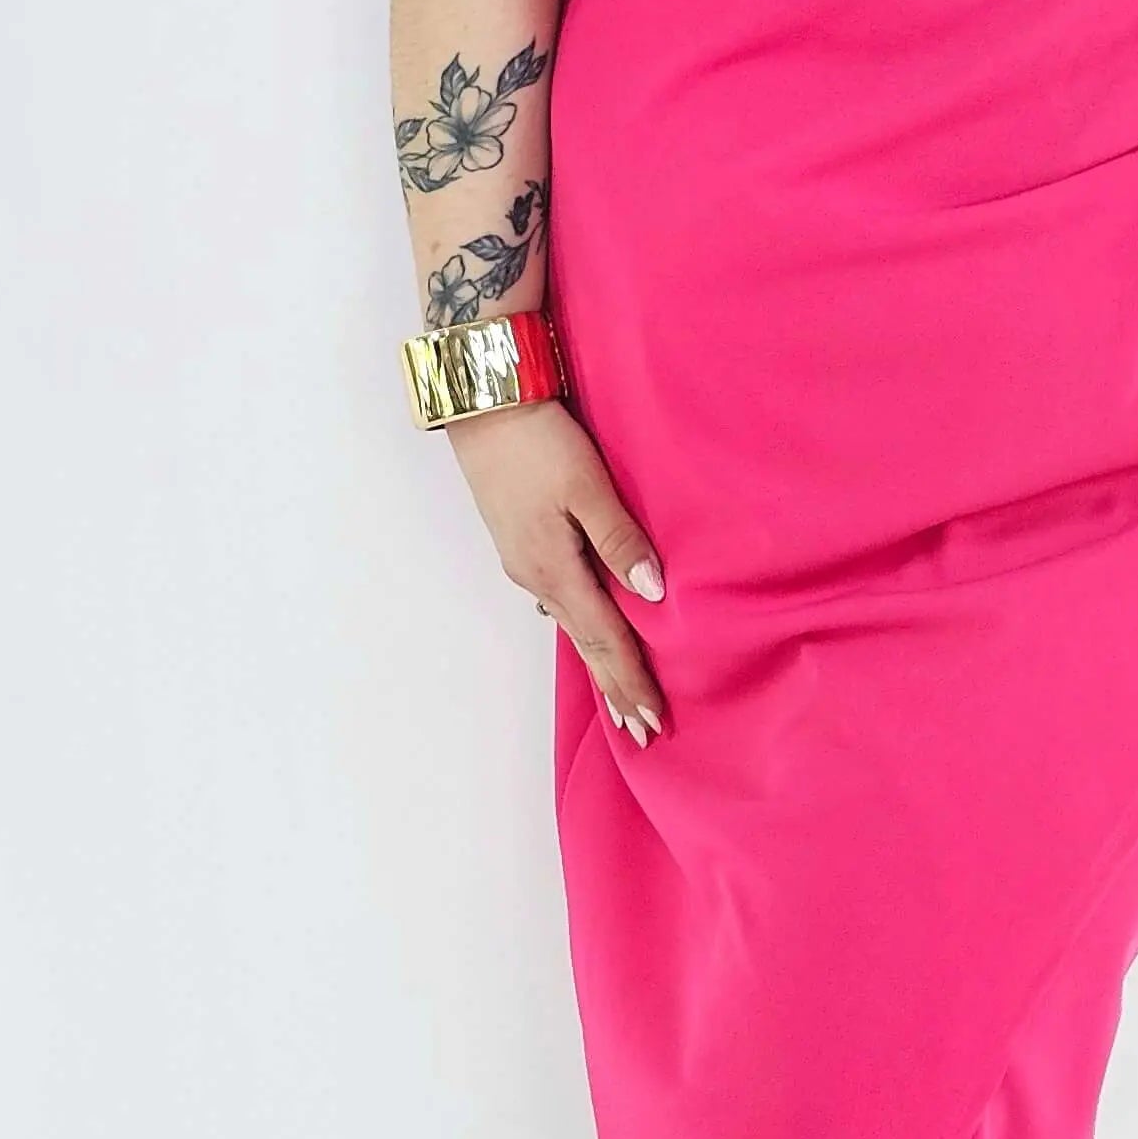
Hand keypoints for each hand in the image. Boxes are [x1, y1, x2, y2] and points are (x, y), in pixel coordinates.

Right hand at [441, 391, 669, 738]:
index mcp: (555, 569)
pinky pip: (559, 600)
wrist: (483, 406)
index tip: (654, 720)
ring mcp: (524, 562)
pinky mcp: (521, 543)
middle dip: (614, 689)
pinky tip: (588, 630)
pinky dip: (581, 627)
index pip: (605, 639)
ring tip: (619, 696)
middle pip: (585, 643)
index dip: (631, 680)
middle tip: (640, 732)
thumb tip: (653, 594)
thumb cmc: (538, 440)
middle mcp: (536, 576)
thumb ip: (621, 539)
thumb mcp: (588, 485)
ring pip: (571, 624)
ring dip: (598, 662)